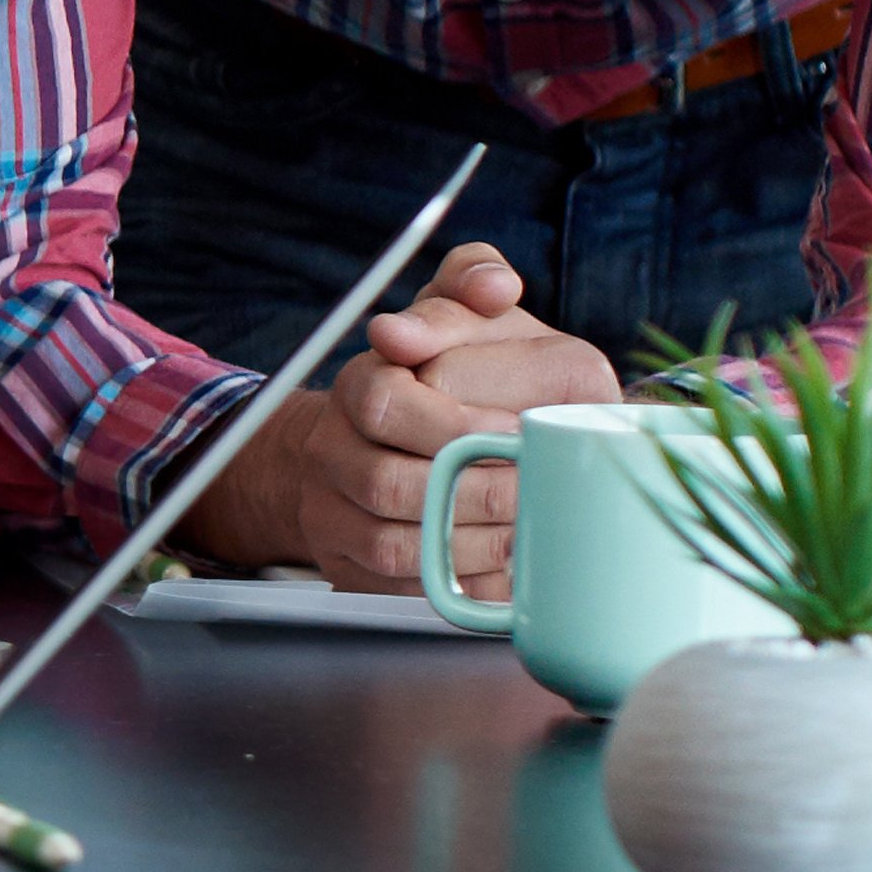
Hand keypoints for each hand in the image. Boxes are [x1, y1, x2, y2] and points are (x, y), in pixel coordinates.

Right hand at [179, 299, 624, 593]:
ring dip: (475, 543)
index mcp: (360, 383)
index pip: (385, 404)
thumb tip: (494, 283)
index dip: (457, 424)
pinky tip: (509, 568)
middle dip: (477, 492)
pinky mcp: (350, 570)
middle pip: (391, 484)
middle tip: (539, 489)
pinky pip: (404, 593)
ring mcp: (332, 514)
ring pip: (399, 547)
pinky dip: (463, 586)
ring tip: (533, 529)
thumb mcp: (452, 311)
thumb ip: (472, 277)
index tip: (517, 431)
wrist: (367, 443)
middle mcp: (332, 449)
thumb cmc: (439, 372)